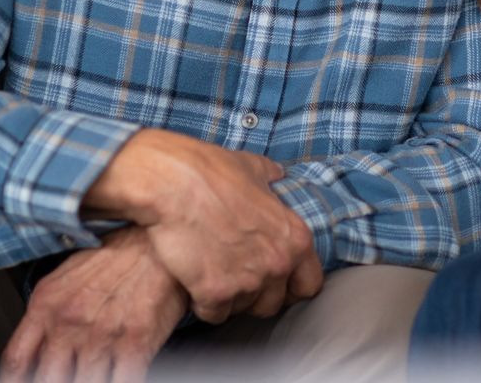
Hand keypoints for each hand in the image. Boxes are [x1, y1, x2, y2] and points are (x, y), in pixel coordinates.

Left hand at [0, 226, 186, 382]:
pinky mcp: (135, 343)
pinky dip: (118, 382)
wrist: (152, 241)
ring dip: (88, 380)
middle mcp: (69, 322)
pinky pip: (120, 382)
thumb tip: (33, 354)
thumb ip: (43, 318)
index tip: (24, 382)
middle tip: (67, 374)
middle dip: (57, 380)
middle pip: (48, 380)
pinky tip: (117, 376)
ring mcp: (101, 335)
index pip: (16, 360)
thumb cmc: (110, 259)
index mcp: (46, 306)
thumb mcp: (63, 280)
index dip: (17, 381)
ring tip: (96, 371)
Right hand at [83, 129, 322, 323]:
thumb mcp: (251, 167)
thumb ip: (270, 178)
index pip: (309, 285)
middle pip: (273, 304)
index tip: (274, 281)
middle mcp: (277, 263)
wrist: (170, 184)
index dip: (291, 285)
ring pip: (242, 309)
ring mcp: (248, 281)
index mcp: (295, 237)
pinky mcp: (215, 293)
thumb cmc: (209, 172)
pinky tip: (194, 280)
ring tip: (211, 271)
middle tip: (234, 276)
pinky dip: (203, 303)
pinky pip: (214, 314)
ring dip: (228, 297)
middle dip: (254, 295)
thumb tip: (277, 175)